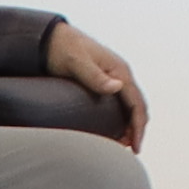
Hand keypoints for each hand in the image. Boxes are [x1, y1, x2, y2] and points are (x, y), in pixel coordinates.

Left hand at [45, 23, 150, 148]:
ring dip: (129, 125)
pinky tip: (112, 129)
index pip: (136, 103)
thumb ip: (95, 76)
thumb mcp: (76, 62)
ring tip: (121, 144)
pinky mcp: (103, 81)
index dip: (138, 127)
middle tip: (129, 149)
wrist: (50, 38)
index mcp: (119, 70)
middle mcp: (119, 74)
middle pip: (137, 106)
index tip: (135, 147)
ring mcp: (113, 78)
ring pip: (129, 106)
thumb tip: (117, 87)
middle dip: (136, 129)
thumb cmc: (62, 48)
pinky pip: (119, 103)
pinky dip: (121, 118)